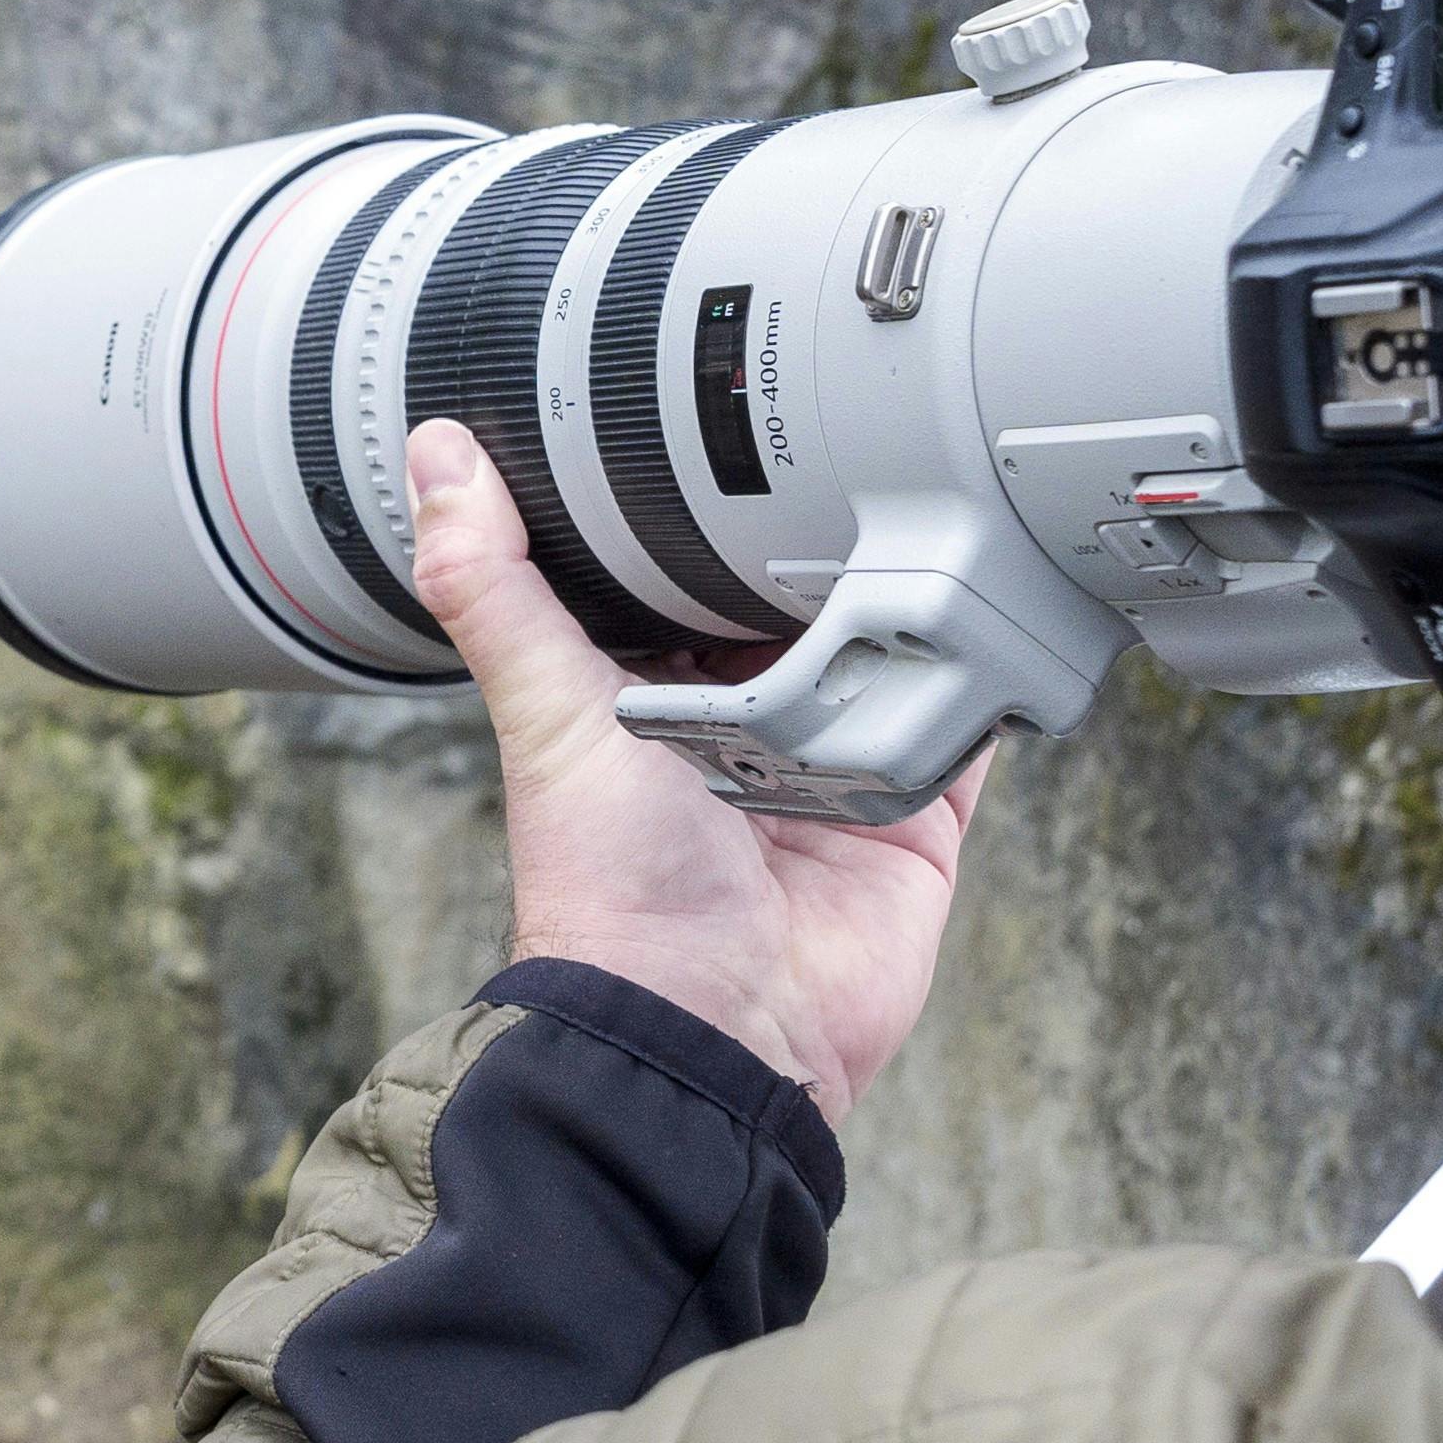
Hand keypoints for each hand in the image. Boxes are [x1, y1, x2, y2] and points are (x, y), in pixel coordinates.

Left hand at [405, 421, 984, 1105]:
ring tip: (940, 514)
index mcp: (656, 691)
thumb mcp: (546, 707)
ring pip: (895, 651)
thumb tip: (439, 455)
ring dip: (914, 599)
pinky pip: (970, 729)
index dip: (708, 508)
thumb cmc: (611, 889)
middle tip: (863, 453)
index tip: (732, 415)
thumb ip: (494, 585)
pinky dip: (986, 680)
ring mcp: (838, 765)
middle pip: (807, 606)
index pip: (691, 573)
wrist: (712, 1026)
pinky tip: (1002, 615)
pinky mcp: (916, 815)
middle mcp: (750, 724)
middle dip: (832, 545)